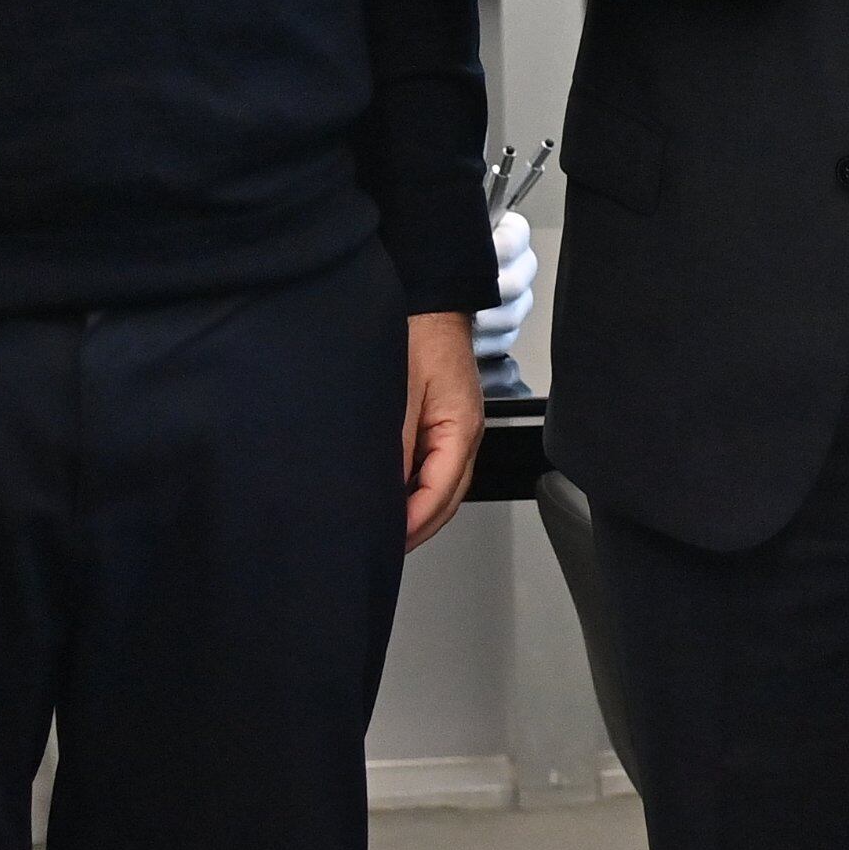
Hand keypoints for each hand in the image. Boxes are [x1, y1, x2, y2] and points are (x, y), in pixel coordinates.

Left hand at [403, 312, 479, 551]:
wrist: (429, 301)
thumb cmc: (418, 335)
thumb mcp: (401, 391)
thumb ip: (395, 442)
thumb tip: (383, 488)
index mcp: (461, 430)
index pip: (441, 491)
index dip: (414, 521)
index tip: (386, 540)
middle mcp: (466, 436)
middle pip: (448, 498)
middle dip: (418, 526)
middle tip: (382, 548)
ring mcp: (458, 431)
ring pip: (443, 487)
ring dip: (418, 511)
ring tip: (386, 529)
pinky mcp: (444, 424)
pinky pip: (435, 468)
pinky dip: (417, 489)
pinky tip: (393, 496)